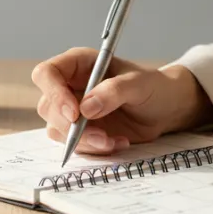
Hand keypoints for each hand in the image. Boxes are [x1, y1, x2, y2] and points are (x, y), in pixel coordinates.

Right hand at [32, 48, 212, 155]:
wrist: (166, 109)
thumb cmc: (153, 87)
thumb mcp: (139, 83)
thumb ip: (114, 91)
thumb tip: (86, 108)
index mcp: (78, 65)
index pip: (47, 74)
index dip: (54, 93)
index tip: (75, 113)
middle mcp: (70, 87)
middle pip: (48, 106)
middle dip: (70, 125)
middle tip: (100, 135)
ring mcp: (73, 111)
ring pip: (57, 129)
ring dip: (83, 140)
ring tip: (112, 140)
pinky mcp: (81, 132)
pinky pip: (75, 145)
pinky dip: (94, 148)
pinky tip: (118, 142)